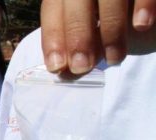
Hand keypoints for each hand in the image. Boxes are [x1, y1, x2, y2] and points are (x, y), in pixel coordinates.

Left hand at [41, 0, 155, 73]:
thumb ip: (78, 47)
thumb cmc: (116, 17)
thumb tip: (65, 72)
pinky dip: (142, 5)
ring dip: (110, 28)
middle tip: (82, 67)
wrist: (149, 3)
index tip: (56, 66)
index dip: (53, 36)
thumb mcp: (94, 31)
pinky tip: (141, 25)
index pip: (53, 7)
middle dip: (78, 36)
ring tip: (114, 57)